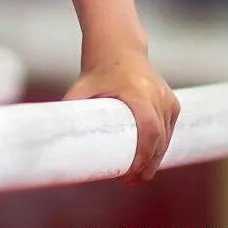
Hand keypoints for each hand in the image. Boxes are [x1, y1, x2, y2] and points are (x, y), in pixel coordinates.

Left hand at [64, 52, 179, 181]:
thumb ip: (71, 105)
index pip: (149, 130)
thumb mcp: (83, 84)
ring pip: (166, 137)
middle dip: (148, 164)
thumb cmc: (98, 66)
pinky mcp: (172, 103)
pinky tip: (148, 160)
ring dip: (155, 158)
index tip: (131, 173)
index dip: (143, 155)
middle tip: (130, 181)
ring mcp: (168, 100)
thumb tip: (54, 133)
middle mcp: (158, 96)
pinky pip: (168, 129)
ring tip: (136, 175)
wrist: (119, 45)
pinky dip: (160, 145)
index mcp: (138, 92)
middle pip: (160, 139)